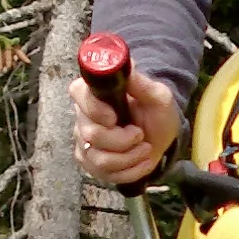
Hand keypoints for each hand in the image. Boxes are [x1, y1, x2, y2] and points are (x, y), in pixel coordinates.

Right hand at [69, 70, 182, 186]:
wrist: (160, 138)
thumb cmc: (156, 113)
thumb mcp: (158, 96)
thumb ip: (142, 83)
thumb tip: (128, 63)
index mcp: (94, 93)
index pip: (78, 94)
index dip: (96, 109)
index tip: (115, 117)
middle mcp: (83, 117)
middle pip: (92, 134)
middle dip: (123, 140)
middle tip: (139, 133)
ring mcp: (84, 142)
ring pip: (99, 159)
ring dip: (130, 157)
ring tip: (144, 148)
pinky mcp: (89, 163)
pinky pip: (106, 175)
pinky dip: (131, 171)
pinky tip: (140, 161)